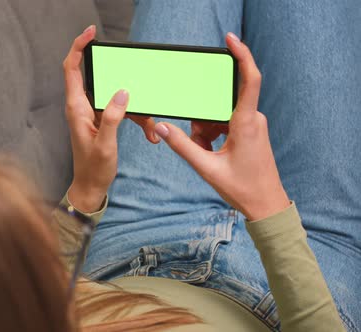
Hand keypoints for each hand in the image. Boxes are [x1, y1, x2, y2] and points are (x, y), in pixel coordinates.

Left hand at [63, 25, 159, 212]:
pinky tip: (149, 134)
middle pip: (99, 78)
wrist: (91, 187)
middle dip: (120, 79)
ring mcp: (93, 113)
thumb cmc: (93, 169)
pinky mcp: (103, 121)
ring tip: (149, 129)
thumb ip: (112, 118)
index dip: (78, 47)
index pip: (72, 69)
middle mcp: (82, 107)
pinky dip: (137, 119)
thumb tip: (122, 92)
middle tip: (135, 76)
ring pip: (117, 97)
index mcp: (76, 108)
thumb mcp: (105, 144)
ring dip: (136, 109)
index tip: (91, 33)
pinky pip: (122, 111)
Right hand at [154, 32, 289, 220]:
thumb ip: (182, 146)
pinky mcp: (252, 131)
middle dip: (204, 120)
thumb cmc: (242, 188)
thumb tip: (161, 127)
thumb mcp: (206, 168)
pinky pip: (227, 123)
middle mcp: (253, 119)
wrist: (266, 205)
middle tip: (201, 144)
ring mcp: (253, 125)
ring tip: (207, 153)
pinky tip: (211, 152)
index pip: (249, 80)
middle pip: (221, 102)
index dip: (242, 55)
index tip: (231, 40)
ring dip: (208, 131)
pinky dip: (215, 135)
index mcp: (246, 123)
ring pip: (221, 114)